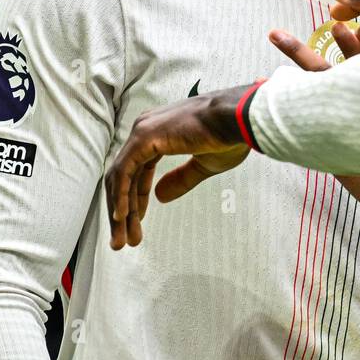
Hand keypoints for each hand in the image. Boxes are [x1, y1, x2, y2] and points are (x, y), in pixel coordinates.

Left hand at [105, 85, 252, 248]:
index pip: (137, 169)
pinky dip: (121, 196)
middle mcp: (146, 128)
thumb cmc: (230, 136)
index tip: (137, 221)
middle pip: (124, 175)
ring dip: (120, 210)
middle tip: (124, 240)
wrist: (239, 119)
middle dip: (124, 210)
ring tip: (122, 239)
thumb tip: (159, 196)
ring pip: (120, 177)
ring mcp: (142, 131)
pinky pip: (124, 172)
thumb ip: (180, 179)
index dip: (135, 198)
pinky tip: (122, 218)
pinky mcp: (144, 137)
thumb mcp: (203, 165)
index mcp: (159, 132)